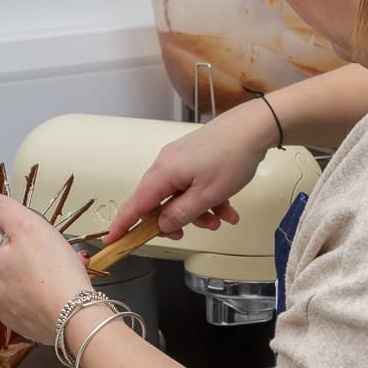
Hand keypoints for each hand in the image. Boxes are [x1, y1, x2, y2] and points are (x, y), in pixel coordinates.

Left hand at [0, 193, 90, 344]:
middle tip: (24, 245)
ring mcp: (7, 312)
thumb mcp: (29, 226)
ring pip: (6, 286)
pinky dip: (38, 289)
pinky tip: (60, 281)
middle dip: (1, 253)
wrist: (77, 318)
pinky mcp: (25, 324)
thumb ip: (6, 210)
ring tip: (50, 263)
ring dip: (23, 271)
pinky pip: (25, 301)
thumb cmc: (54, 276)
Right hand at [104, 99, 277, 241]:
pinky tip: (226, 208)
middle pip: (158, 202)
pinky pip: (192, 185)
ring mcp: (180, 160)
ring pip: (179, 196)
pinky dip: (206, 199)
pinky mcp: (193, 158)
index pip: (135, 205)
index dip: (122, 225)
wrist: (254, 127)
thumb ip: (181, 214)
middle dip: (175, 221)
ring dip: (197, 212)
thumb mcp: (207, 195)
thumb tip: (162, 225)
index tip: (113, 239)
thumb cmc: (232, 154)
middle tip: (187, 233)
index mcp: (163, 173)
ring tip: (220, 219)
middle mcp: (166, 164)